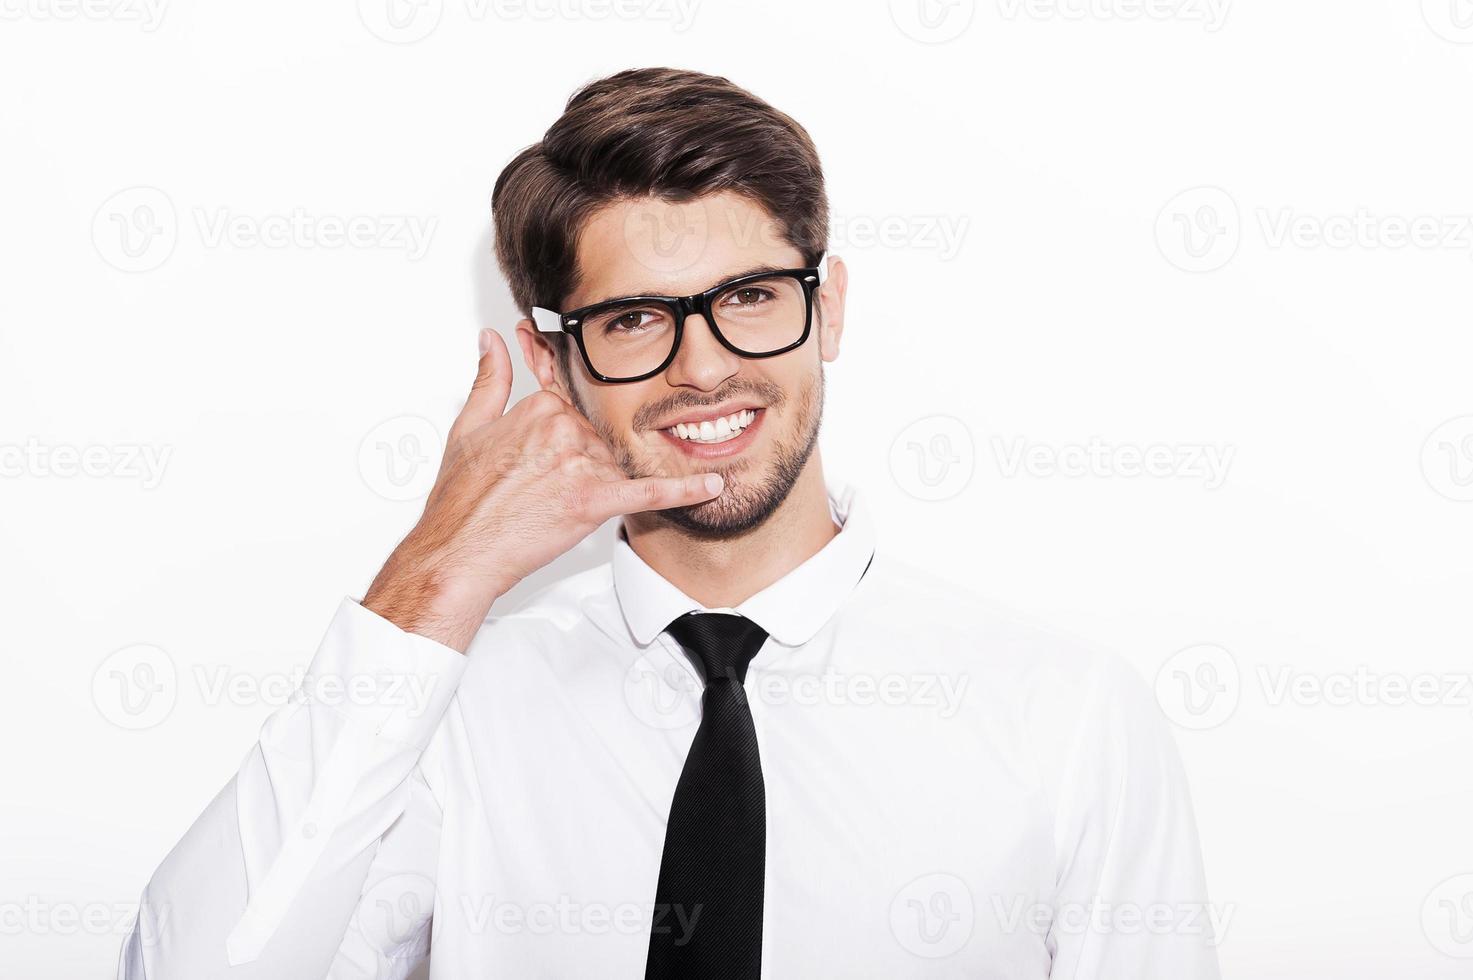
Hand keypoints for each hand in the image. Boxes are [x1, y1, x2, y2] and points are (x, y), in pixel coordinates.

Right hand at [362, 328, 722, 651]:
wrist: (458, 553)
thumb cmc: (459, 500)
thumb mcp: (468, 426)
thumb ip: (489, 377)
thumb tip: (491, 340)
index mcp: (539, 408)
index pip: (580, 404)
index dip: (580, 424)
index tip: (582, 433)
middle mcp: (564, 429)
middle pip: (603, 434)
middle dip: (594, 458)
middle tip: (568, 480)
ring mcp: (580, 464)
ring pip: (621, 460)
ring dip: (621, 476)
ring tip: (598, 491)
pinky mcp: (593, 500)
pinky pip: (647, 491)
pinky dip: (682, 489)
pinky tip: (711, 485)